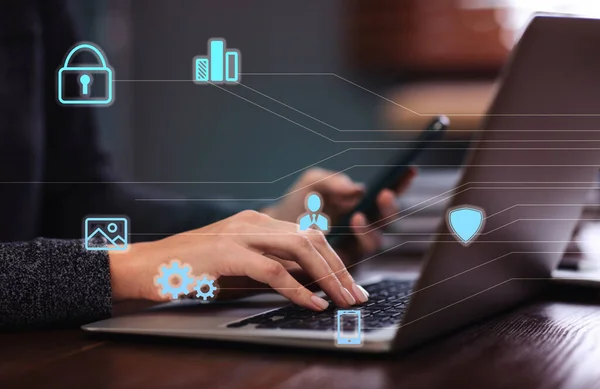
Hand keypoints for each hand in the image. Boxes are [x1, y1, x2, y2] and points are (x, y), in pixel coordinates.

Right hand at [109, 210, 368, 309]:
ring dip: (327, 277)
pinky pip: (274, 270)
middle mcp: (253, 222)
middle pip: (312, 240)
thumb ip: (269, 266)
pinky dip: (299, 289)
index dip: (333, 260)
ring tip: (343, 300)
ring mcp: (241, 235)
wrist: (144, 266)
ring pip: (300, 250)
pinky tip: (314, 304)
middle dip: (339, 269)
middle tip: (355, 295)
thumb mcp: (236, 264)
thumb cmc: (188, 269)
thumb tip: (306, 280)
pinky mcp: (228, 253)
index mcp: (256, 222)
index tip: (349, 285)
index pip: (308, 235)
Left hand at [262, 167, 416, 259]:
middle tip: (383, 195)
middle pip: (386, 220)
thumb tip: (357, 189)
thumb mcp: (312, 183)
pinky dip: (350, 249)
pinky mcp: (341, 266)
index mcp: (360, 204)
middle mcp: (363, 226)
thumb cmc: (297, 205)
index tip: (408, 170)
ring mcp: (354, 246)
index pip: (387, 194)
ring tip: (356, 217)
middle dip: (388, 208)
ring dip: (369, 230)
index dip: (401, 183)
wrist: (271, 231)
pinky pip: (353, 261)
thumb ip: (333, 181)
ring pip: (373, 242)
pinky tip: (337, 237)